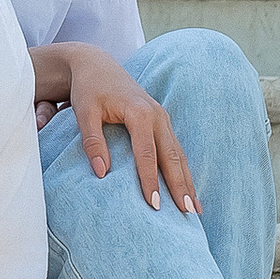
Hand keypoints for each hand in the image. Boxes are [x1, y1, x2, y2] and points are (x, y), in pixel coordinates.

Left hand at [41, 42, 199, 215]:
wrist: (97, 65)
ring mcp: (163, 118)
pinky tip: (188, 190)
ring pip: (179, 154)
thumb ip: (93, 141)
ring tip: (195, 209)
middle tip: (187, 214)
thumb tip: (101, 173)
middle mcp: (157, 116)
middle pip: (172, 156)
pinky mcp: (162, 122)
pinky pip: (176, 150)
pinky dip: (183, 171)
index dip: (151, 180)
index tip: (154, 205)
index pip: (147, 153)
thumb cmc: (89, 89)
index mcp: (139, 113)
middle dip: (180, 186)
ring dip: (187, 182)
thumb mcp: (84, 112)